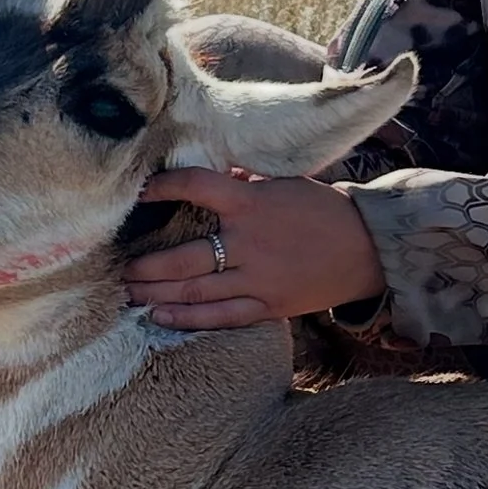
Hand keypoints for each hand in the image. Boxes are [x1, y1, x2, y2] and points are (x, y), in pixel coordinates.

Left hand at [122, 170, 386, 330]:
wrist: (368, 248)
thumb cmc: (324, 209)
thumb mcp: (284, 182)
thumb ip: (245, 180)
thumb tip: (211, 170)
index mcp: (252, 204)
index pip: (197, 187)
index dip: (164, 188)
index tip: (140, 192)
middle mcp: (249, 242)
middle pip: (184, 256)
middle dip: (146, 263)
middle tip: (119, 266)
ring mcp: (257, 279)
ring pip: (195, 290)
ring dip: (157, 291)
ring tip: (129, 290)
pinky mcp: (268, 306)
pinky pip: (220, 316)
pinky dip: (187, 318)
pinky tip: (160, 315)